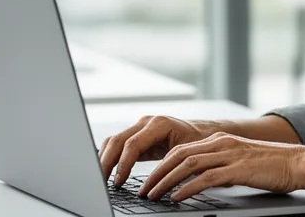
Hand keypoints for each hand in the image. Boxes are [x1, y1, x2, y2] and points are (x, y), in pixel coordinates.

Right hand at [98, 115, 220, 184]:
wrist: (203, 132)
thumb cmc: (200, 143)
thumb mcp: (188, 153)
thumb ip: (171, 164)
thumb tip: (157, 184)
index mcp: (160, 124)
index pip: (133, 144)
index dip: (123, 164)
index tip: (118, 182)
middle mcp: (147, 121)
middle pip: (117, 140)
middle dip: (107, 162)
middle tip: (101, 182)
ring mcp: (141, 126)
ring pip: (114, 141)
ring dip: (105, 159)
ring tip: (101, 179)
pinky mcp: (138, 134)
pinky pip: (119, 144)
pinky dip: (111, 157)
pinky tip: (108, 171)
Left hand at [138, 132, 304, 201]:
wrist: (298, 163)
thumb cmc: (272, 166)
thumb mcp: (239, 162)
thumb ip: (219, 167)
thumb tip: (198, 182)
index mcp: (219, 139)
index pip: (181, 149)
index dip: (161, 164)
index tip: (148, 179)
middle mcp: (221, 143)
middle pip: (178, 155)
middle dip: (157, 173)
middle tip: (143, 189)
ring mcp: (229, 154)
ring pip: (187, 165)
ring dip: (166, 181)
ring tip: (153, 195)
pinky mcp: (237, 168)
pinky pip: (205, 178)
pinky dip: (187, 188)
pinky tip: (177, 198)